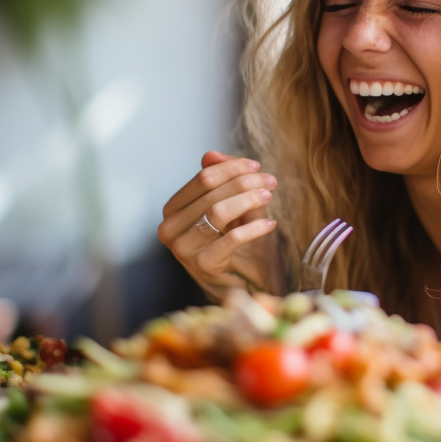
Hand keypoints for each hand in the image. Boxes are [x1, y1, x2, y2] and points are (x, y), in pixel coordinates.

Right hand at [159, 151, 281, 300]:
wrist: (244, 287)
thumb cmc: (238, 246)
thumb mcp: (233, 207)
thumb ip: (223, 181)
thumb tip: (211, 154)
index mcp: (173, 211)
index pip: (203, 178)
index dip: (232, 168)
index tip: (257, 167)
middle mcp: (170, 229)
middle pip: (211, 192)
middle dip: (245, 182)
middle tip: (270, 181)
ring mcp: (183, 249)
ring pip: (218, 211)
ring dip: (249, 200)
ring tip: (269, 197)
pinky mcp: (202, 265)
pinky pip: (231, 237)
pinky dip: (255, 228)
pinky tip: (271, 225)